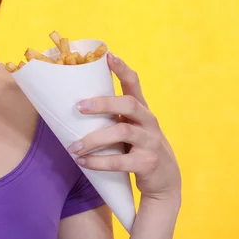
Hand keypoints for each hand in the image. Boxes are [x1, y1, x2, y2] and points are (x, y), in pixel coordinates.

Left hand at [67, 53, 180, 202]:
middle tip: (79, 107)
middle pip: (129, 104)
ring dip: (94, 139)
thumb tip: (75, 108)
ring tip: (73, 147)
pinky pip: (120, 161)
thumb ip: (114, 118)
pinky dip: (98, 162)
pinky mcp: (148, 164)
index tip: (109, 56)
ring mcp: (151, 143)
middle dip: (103, 103)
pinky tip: (83, 162)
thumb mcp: (133, 129)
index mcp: (143, 111)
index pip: (134, 84)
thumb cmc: (139, 150)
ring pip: (122, 132)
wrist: (165, 182)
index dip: (122, 69)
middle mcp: (149, 123)